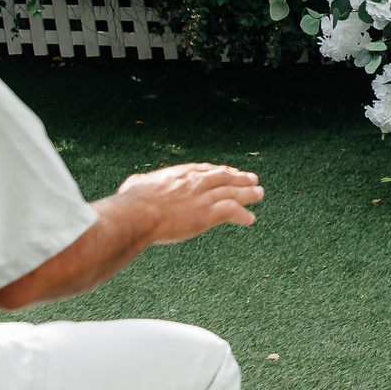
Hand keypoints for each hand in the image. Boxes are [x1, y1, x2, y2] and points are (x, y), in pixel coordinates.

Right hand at [115, 162, 262, 244]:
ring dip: (248, 193)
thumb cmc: (131, 203)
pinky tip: (250, 219)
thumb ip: (138, 183)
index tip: (228, 172)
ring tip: (259, 194)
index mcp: (179, 174)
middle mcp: (195, 182)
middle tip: (252, 179)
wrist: (138, 214)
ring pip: (232, 192)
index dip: (219, 171)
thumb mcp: (133, 186)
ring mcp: (203, 197)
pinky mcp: (207, 214)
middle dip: (239, 178)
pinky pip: (231, 212)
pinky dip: (242, 215)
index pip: (204, 170)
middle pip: (223, 177)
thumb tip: (131, 183)